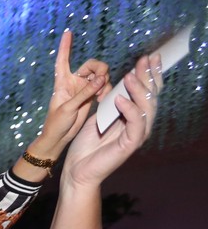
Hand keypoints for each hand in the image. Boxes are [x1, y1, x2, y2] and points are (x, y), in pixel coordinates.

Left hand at [36, 29, 109, 154]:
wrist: (59, 137)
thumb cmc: (57, 123)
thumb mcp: (68, 108)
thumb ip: (84, 93)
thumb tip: (101, 78)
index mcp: (62, 82)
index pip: (63, 60)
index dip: (65, 46)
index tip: (68, 32)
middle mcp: (73, 82)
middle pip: (91, 65)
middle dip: (99, 69)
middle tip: (101, 81)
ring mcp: (83, 88)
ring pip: (99, 75)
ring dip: (104, 81)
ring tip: (100, 96)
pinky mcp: (90, 96)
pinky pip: (103, 86)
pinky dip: (105, 89)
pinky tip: (102, 98)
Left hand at [62, 54, 159, 189]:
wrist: (77, 170)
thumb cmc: (86, 146)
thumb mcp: (99, 117)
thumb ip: (111, 101)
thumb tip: (120, 82)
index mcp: (133, 117)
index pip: (146, 93)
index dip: (148, 75)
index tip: (147, 57)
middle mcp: (140, 125)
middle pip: (151, 97)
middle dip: (149, 76)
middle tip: (146, 59)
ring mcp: (137, 135)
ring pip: (146, 108)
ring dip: (138, 90)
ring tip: (129, 76)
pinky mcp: (130, 145)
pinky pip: (135, 123)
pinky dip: (129, 109)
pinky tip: (119, 99)